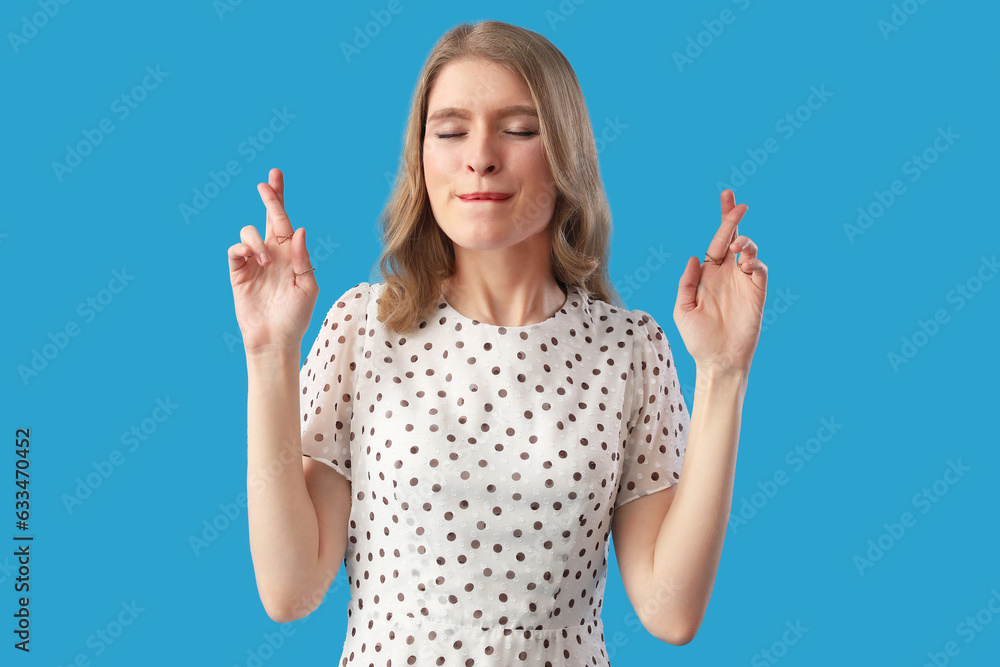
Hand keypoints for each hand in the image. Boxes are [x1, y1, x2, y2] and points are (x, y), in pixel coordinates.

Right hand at [227, 168, 317, 354]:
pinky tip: (253, 259)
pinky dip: (242, 249)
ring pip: (249, 233)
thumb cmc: (296, 316)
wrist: (276, 340)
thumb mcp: (307, 286)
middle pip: (267, 218)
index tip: (275, 177)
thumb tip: (297, 230)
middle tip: (266, 183)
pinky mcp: (238, 274)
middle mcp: (272, 254)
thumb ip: (302, 258)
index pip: (285, 222)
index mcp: (291, 255)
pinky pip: (234, 251)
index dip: (279, 200)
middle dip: (269, 198)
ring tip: (266, 260)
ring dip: (257, 241)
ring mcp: (253, 263)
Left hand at [673, 190, 767, 375]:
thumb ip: (687, 282)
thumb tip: (695, 257)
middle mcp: (726, 274)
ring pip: (748, 250)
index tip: (726, 197)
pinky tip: (744, 264)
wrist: (718, 360)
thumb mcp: (683, 309)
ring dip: (743, 243)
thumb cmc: (698, 338)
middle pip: (733, 238)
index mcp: (708, 274)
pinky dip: (754, 261)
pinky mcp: (756, 293)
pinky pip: (759, 269)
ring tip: (735, 249)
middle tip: (738, 204)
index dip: (723, 219)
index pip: (716, 241)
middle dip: (734, 219)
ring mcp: (742, 282)